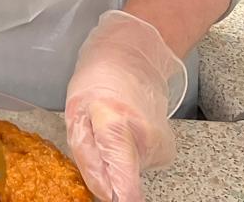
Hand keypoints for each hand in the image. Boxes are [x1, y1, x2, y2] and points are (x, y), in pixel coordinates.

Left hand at [65, 10, 186, 201]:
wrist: (134, 56)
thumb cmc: (98, 79)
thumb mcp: (75, 112)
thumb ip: (86, 155)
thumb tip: (101, 193)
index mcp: (117, 128)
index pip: (125, 186)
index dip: (116, 198)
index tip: (109, 198)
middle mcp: (146, 142)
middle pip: (123, 181)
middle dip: (105, 172)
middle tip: (95, 142)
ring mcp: (161, 147)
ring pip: (130, 172)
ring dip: (116, 160)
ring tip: (110, 130)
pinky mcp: (167, 150)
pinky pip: (140, 163)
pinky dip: (129, 154)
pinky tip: (125, 131)